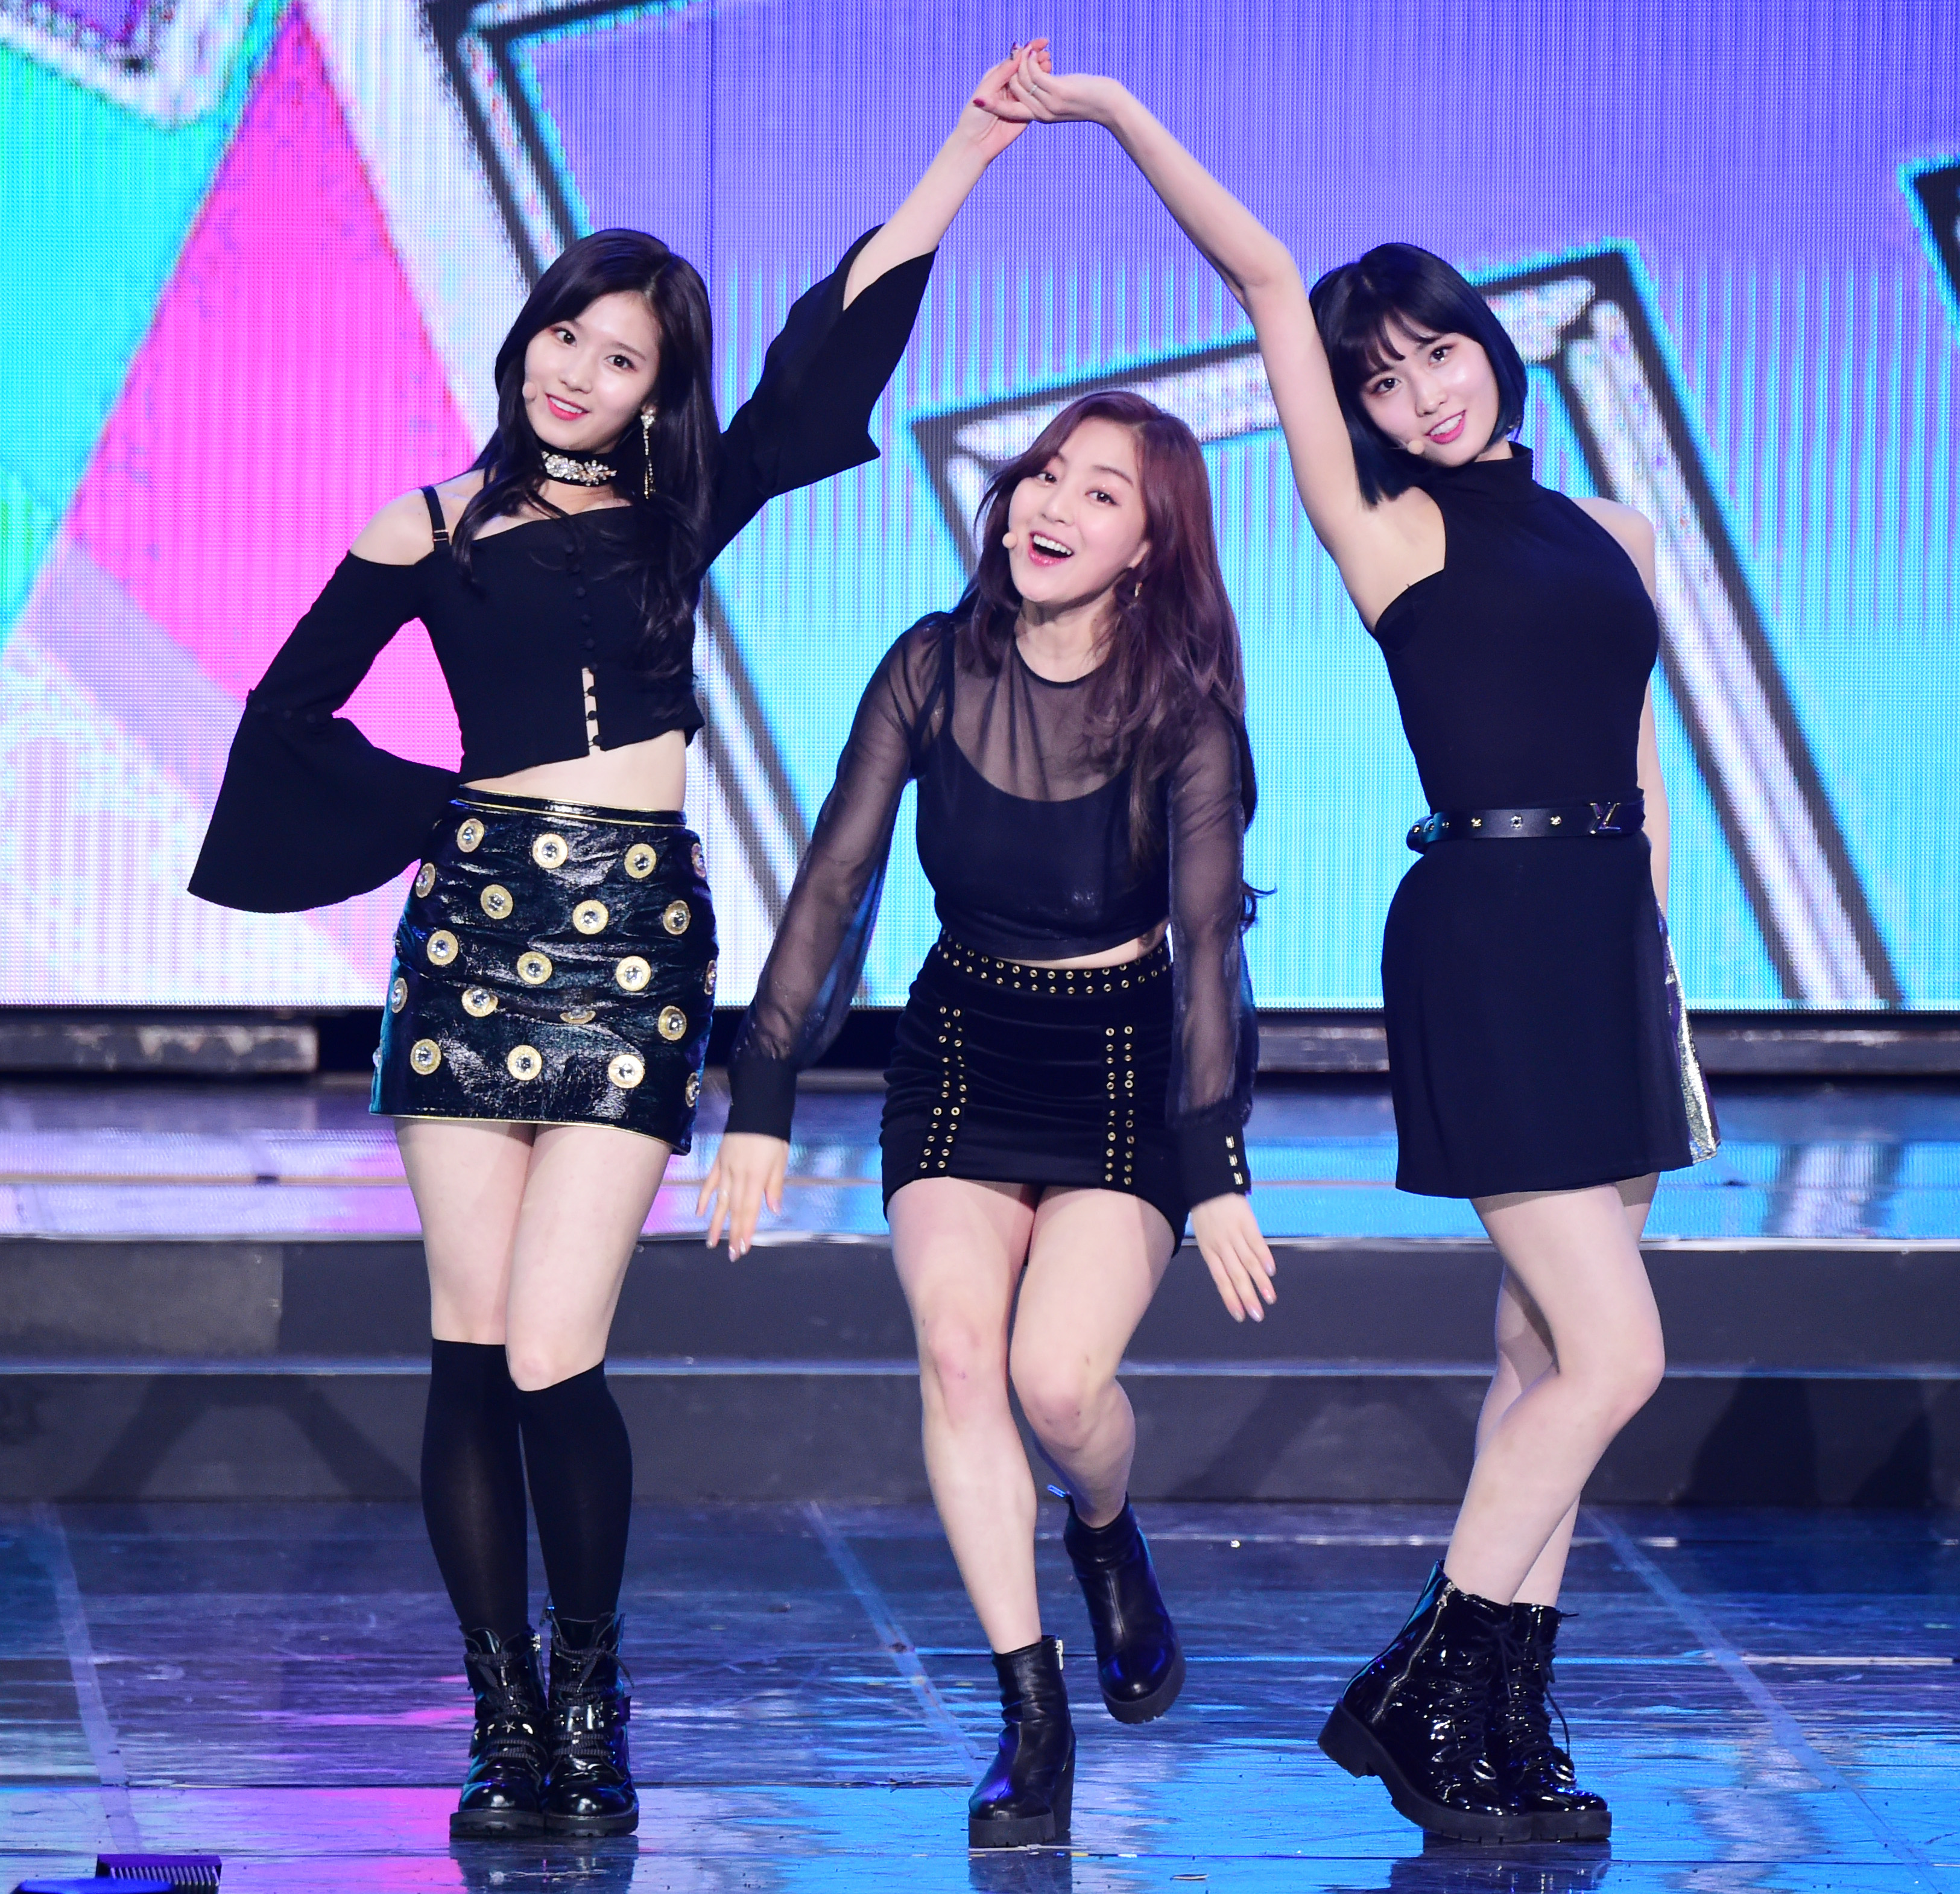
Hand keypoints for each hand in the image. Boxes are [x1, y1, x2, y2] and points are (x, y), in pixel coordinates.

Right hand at [696, 1132, 788, 1259]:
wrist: (756, 1108)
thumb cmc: (772, 1134)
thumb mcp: (781, 1159)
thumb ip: (775, 1185)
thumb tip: (773, 1210)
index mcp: (756, 1177)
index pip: (749, 1209)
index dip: (745, 1230)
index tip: (742, 1249)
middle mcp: (738, 1176)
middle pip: (734, 1209)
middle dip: (732, 1233)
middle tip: (730, 1254)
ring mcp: (725, 1168)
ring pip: (719, 1200)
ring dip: (716, 1222)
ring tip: (711, 1242)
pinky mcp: (718, 1160)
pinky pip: (709, 1182)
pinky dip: (704, 1197)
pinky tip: (700, 1212)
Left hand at [954, 42, 1050, 163]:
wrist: (976, 145)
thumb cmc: (974, 116)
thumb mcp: (987, 90)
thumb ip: (1002, 72)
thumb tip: (1017, 51)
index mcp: (998, 76)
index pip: (1016, 59)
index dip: (1028, 49)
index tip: (1042, 42)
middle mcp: (1009, 85)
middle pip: (1026, 68)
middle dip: (1037, 59)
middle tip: (1048, 55)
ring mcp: (1018, 98)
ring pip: (1032, 81)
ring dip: (1042, 72)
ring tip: (1050, 64)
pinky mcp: (1025, 112)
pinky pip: (1035, 98)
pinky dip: (1043, 88)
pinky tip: (1050, 79)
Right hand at [995, 42, 1125, 125]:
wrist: (1109, 105)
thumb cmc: (1088, 98)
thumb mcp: (1063, 97)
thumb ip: (1049, 92)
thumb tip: (1041, 80)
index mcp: (1040, 116)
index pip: (1009, 111)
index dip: (993, 105)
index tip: (978, 100)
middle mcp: (1041, 114)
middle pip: (1012, 93)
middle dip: (1008, 72)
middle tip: (1012, 52)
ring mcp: (1049, 104)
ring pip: (1022, 82)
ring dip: (1020, 61)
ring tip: (1024, 47)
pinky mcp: (1058, 92)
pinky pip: (1034, 74)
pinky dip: (1030, 60)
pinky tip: (1034, 50)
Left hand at [1190, 1192, 1275, 1322]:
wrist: (1209, 1183)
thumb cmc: (1206, 1212)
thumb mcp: (1204, 1236)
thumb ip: (1217, 1255)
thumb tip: (1231, 1278)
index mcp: (1209, 1250)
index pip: (1221, 1280)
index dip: (1231, 1298)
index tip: (1241, 1316)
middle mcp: (1221, 1245)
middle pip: (1236, 1275)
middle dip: (1247, 1297)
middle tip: (1258, 1315)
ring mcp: (1234, 1234)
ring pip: (1248, 1262)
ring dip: (1260, 1282)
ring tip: (1270, 1298)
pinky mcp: (1247, 1222)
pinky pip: (1256, 1242)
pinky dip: (1264, 1257)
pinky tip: (1271, 1271)